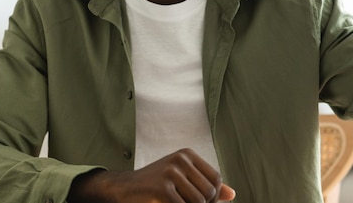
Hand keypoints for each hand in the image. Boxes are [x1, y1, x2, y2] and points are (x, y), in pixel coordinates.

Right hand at [68, 148, 235, 202]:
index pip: (216, 179)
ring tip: (173, 202)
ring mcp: (171, 172)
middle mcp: (180, 159)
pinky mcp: (162, 188)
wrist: (121, 191)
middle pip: (209, 193)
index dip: (212, 197)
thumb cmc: (154, 188)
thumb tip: (232, 194)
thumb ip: (205, 186)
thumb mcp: (181, 181)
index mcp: (187, 154)